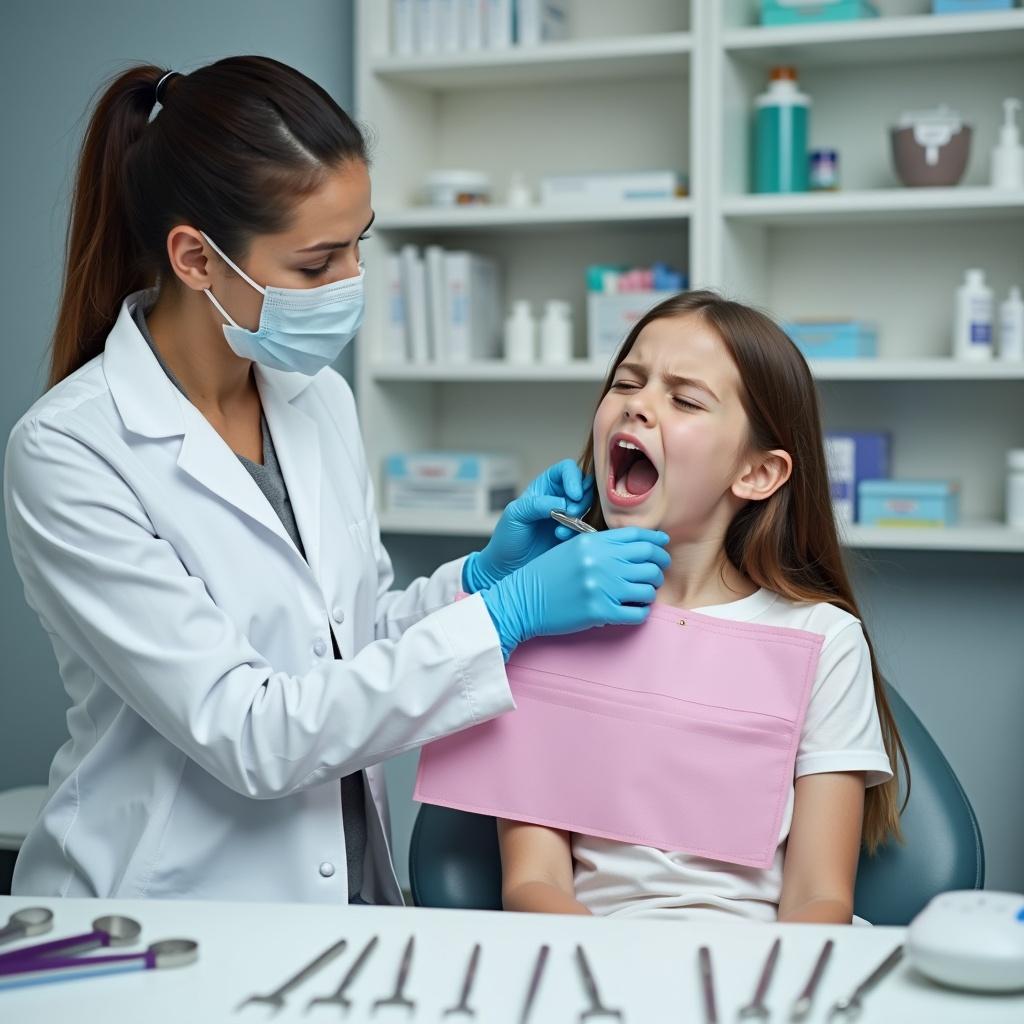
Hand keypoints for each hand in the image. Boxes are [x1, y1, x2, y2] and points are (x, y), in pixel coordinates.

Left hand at [463, 460, 593, 592]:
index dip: (574, 478)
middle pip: (584, 485)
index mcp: (544, 487)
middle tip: (570, 513)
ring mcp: (568, 517)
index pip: (566, 469)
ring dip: (579, 515)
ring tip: (560, 529)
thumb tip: (563, 503)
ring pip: (589, 505)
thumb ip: (537, 504)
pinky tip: (561, 537)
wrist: (509, 569)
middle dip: (580, 499)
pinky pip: (587, 526)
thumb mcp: (515, 515)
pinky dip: (579, 530)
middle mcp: (559, 498)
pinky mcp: (574, 534)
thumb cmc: (507, 539)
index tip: (573, 495)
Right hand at [480, 528, 670, 659]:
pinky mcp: (600, 612)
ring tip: (643, 593)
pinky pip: (638, 613)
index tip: (663, 546)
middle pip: (649, 560)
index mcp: (592, 542)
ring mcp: (601, 587)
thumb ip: (600, 545)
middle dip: (659, 565)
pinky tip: (634, 610)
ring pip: (648, 588)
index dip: (656, 541)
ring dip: (650, 591)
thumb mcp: (570, 549)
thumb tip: (636, 546)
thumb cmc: (545, 575)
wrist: (521, 601)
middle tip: (658, 571)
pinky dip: (642, 612)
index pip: (636, 537)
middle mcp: (599, 562)